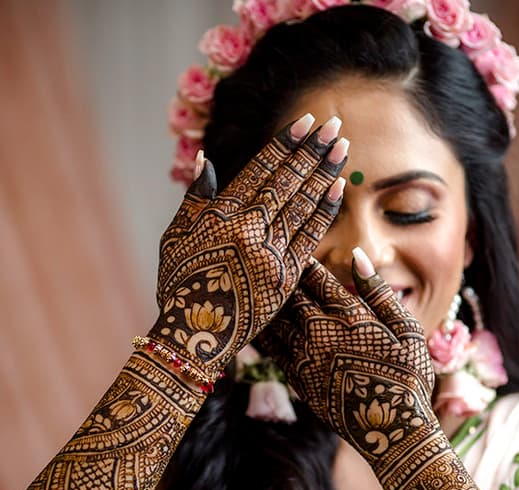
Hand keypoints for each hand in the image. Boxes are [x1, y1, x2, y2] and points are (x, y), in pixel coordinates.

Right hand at [151, 114, 348, 377]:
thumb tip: (208, 160)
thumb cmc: (179, 284)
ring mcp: (268, 255)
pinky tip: (338, 188)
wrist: (194, 337)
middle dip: (312, 152)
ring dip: (324, 174)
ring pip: (302, 205)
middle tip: (334, 125)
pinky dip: (324, 211)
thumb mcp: (176, 237)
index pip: (260, 172)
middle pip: (286, 183)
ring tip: (343, 148)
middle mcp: (246, 232)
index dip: (285, 145)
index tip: (306, 123)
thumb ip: (196, 198)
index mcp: (219, 217)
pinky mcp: (284, 278)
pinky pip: (309, 237)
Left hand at [256, 254, 436, 464]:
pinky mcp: (297, 379)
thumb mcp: (407, 330)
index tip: (293, 248)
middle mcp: (321, 334)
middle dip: (279, 278)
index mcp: (348, 316)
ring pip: (276, 320)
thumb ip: (378, 292)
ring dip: (266, 302)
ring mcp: (305, 358)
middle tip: (265, 262)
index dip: (303, 261)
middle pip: (289, 296)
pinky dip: (263, 331)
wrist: (393, 431)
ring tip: (255, 286)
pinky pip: (271, 348)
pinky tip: (256, 321)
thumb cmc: (409, 377)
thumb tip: (357, 255)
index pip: (315, 278)